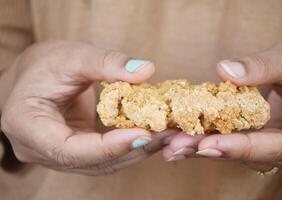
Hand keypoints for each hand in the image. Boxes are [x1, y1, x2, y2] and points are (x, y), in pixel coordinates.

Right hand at [1, 40, 176, 174]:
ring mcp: (57, 156)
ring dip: (135, 152)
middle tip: (166, 134)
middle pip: (90, 163)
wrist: (34, 76)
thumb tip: (146, 70)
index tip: (144, 134)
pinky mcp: (75, 153)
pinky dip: (128, 148)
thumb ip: (107, 62)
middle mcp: (39, 150)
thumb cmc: (46, 64)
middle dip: (131, 150)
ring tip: (165, 135)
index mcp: (27, 126)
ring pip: (101, 165)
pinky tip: (150, 134)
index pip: (69, 150)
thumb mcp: (73, 56)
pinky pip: (103, 158)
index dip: (108, 147)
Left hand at [163, 43, 281, 177]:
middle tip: (174, 148)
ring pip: (232, 154)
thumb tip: (224, 69)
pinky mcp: (253, 144)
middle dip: (206, 150)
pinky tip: (179, 139)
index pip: (271, 147)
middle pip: (243, 156)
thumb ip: (264, 67)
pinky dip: (204, 141)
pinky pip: (229, 145)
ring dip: (199, 149)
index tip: (206, 144)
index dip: (237, 146)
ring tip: (168, 146)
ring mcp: (267, 151)